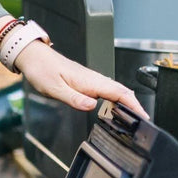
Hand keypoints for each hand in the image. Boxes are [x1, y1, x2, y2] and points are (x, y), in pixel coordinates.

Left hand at [15, 41, 148, 118]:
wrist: (33, 56)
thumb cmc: (41, 70)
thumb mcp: (54, 88)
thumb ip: (74, 98)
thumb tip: (92, 106)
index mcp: (89, 81)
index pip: (119, 93)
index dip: (133, 105)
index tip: (144, 116)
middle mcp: (93, 79)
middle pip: (122, 92)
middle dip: (135, 105)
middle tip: (143, 121)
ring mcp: (91, 79)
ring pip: (115, 90)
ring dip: (127, 102)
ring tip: (134, 117)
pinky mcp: (86, 80)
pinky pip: (107, 89)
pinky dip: (116, 98)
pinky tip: (115, 106)